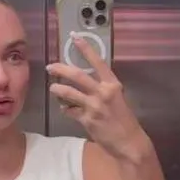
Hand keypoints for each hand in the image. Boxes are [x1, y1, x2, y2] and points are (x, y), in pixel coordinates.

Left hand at [46, 35, 148, 161]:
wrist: (128, 142)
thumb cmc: (124, 120)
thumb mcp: (117, 99)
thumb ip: (102, 90)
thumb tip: (85, 83)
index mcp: (113, 84)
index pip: (98, 62)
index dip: (85, 48)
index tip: (74, 37)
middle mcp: (103, 92)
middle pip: (78, 76)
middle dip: (61, 69)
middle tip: (50, 67)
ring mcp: (94, 106)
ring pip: (69, 93)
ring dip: (58, 89)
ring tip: (53, 88)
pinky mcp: (87, 120)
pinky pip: (70, 111)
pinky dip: (65, 109)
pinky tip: (65, 109)